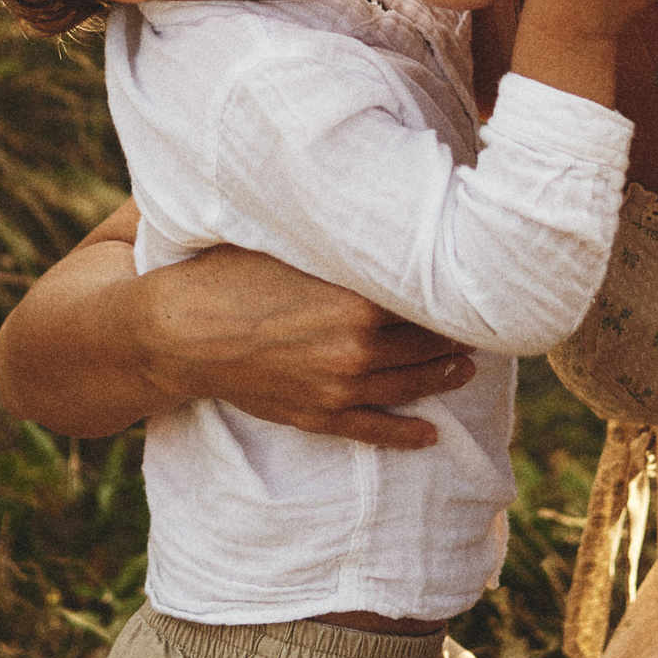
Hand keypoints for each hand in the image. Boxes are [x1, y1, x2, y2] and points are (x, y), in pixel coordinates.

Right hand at [142, 244, 474, 447]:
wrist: (179, 332)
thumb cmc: (230, 274)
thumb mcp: (291, 246)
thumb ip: (343, 246)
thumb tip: (380, 224)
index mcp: (358, 301)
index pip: (427, 300)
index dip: (450, 293)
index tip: (467, 282)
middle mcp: (358, 349)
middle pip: (428, 343)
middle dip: (455, 334)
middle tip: (478, 323)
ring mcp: (339, 389)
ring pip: (410, 386)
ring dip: (443, 377)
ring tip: (466, 367)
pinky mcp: (317, 416)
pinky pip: (374, 430)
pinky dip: (407, 434)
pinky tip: (430, 434)